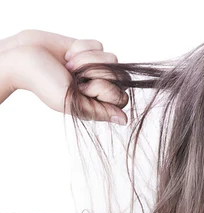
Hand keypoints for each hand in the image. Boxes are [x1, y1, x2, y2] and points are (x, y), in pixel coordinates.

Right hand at [5, 29, 127, 123]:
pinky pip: (99, 46)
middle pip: (122, 78)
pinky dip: (81, 48)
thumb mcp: (72, 104)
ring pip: (113, 59)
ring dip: (86, 60)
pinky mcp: (91, 49)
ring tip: (68, 66)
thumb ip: (100, 112)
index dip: (104, 90)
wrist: (24, 57)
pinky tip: (68, 54)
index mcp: (98, 103)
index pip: (122, 98)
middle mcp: (101, 85)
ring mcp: (97, 67)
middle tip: (74, 77)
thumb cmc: (45, 84)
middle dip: (96, 74)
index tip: (84, 88)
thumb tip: (124, 120)